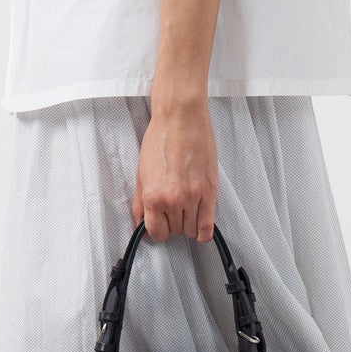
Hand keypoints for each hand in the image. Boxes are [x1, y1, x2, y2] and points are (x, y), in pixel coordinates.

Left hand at [133, 98, 217, 242]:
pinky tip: (200, 226)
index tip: (161, 225)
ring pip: (191, 230)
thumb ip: (140, 203)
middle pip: (175, 232)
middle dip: (173, 224)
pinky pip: (207, 226)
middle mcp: (173, 200)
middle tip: (173, 210)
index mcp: (153, 196)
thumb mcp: (141, 173)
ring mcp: (193, 197)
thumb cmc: (162, 138)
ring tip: (186, 210)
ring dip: (188, 225)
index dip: (158, 231)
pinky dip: (203, 231)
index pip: (156, 233)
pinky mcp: (209, 191)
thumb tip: (141, 225)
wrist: (181, 118)